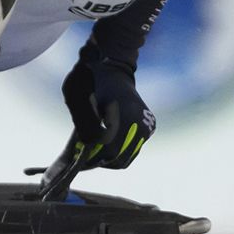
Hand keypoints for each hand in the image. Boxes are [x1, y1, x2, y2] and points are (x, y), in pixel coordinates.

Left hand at [61, 45, 154, 169]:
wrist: (116, 73)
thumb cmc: (97, 87)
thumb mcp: (88, 106)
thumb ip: (87, 129)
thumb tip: (86, 152)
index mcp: (125, 116)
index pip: (110, 149)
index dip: (95, 156)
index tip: (83, 159)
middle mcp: (141, 122)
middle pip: (120, 156)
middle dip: (102, 160)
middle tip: (88, 160)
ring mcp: (148, 126)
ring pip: (128, 156)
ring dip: (112, 158)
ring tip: (97, 155)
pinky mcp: (150, 127)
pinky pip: (135, 148)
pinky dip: (122, 151)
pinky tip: (109, 146)